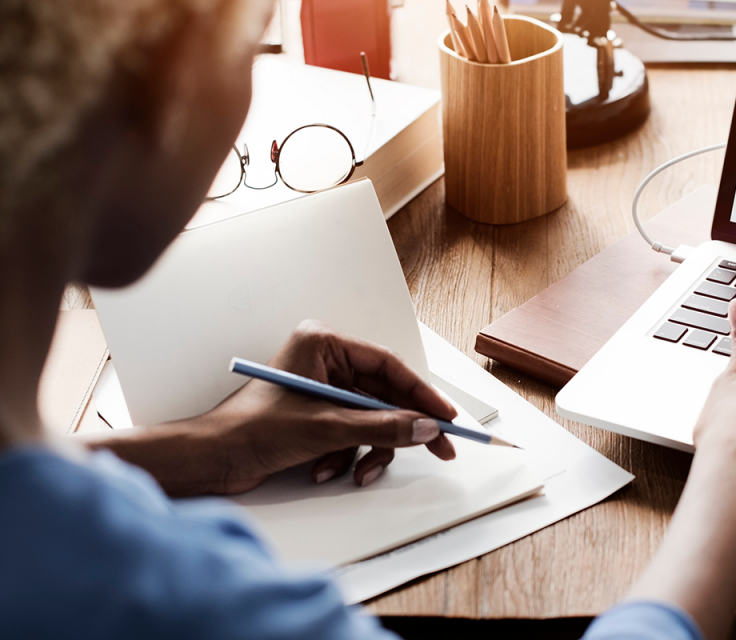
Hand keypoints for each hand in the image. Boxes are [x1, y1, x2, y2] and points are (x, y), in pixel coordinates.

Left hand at [91, 320, 456, 495]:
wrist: (208, 461)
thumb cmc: (249, 430)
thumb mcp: (326, 429)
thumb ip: (382, 427)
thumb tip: (426, 428)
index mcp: (323, 345)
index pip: (388, 366)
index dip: (422, 393)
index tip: (445, 417)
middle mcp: (324, 363)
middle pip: (384, 395)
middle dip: (402, 428)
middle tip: (438, 448)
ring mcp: (320, 391)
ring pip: (371, 420)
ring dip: (367, 449)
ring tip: (358, 472)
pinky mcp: (315, 418)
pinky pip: (352, 434)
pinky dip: (346, 456)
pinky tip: (325, 470)